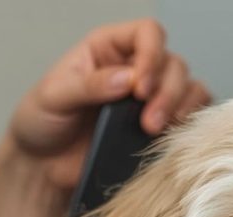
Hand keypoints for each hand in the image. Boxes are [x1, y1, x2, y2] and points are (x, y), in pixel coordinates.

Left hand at [9, 19, 210, 191]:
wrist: (44, 167)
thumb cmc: (42, 124)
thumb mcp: (53, 97)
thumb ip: (89, 85)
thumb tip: (128, 79)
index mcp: (108, 49)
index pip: (148, 33)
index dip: (152, 55)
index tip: (140, 89)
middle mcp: (135, 69)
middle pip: (174, 64)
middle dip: (167, 92)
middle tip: (148, 122)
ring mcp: (149, 101)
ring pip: (188, 89)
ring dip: (181, 108)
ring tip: (155, 131)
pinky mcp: (157, 131)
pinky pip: (191, 118)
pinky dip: (190, 125)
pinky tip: (172, 137)